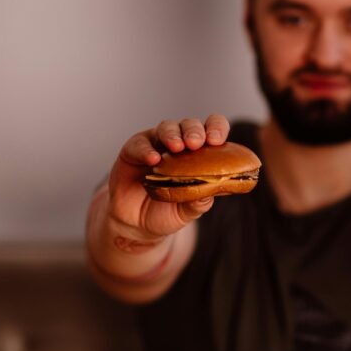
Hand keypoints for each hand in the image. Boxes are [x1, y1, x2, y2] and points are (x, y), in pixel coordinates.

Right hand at [107, 114, 229, 239]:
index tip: (217, 140)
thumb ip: (199, 202)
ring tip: (177, 147)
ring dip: (173, 135)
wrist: (136, 224)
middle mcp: (179, 143)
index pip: (212, 130)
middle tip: (196, 143)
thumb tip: (211, 192)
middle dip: (194, 131)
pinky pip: (140, 144)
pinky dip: (146, 150)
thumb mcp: (188, 212)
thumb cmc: (167, 212)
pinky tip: (153, 159)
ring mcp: (156, 144)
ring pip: (166, 128)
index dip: (217, 128)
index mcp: (199, 153)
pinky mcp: (133, 151)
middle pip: (190, 125)